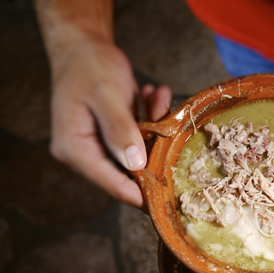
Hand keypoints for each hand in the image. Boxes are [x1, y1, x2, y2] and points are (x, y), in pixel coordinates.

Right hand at [48, 33, 170, 206]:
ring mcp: (99, 146)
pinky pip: (140, 139)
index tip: (170, 196)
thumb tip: (136, 164)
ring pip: (139, 153)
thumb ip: (120, 129)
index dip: (141, 193)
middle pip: (129, 171)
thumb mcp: (106, 94)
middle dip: (154, 150)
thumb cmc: (88, 65)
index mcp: (74, 148)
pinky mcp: (113, 137)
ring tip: (158, 97)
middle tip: (169, 123)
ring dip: (155, 128)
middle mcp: (84, 153)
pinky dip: (151, 119)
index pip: (111, 183)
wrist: (83, 45)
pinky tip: (153, 95)